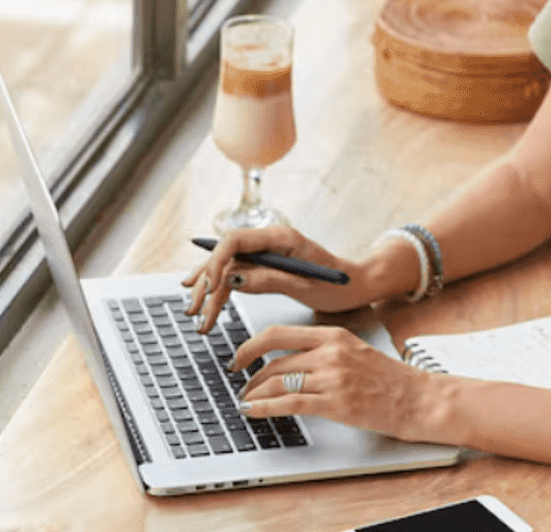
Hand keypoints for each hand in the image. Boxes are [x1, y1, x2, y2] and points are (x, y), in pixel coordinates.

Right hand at [181, 226, 376, 332]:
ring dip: (209, 289)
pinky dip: (220, 289)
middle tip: (195, 310)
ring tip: (194, 312)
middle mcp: (269, 240)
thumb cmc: (338, 285)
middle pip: (226, 255)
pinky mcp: (266, 266)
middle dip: (206, 282)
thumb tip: (233, 280)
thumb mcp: (305, 285)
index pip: (235, 241)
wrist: (357, 285)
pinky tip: (205, 298)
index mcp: (280, 237)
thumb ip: (269, 280)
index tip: (207, 288)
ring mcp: (266, 252)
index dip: (215, 262)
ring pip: (227, 266)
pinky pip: (236, 273)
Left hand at [232, 324, 443, 441]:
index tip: (238, 356)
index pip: (280, 333)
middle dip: (251, 376)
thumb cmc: (388, 378)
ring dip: (255, 394)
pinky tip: (252, 411)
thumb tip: (287, 359)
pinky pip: (289, 402)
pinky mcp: (336, 403)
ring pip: (277, 382)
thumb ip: (323, 350)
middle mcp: (331, 352)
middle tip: (242, 386)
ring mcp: (333, 378)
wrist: (417, 398)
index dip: (251, 345)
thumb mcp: (354, 350)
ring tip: (246, 401)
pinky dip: (264, 407)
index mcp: (334, 334)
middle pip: (275, 361)